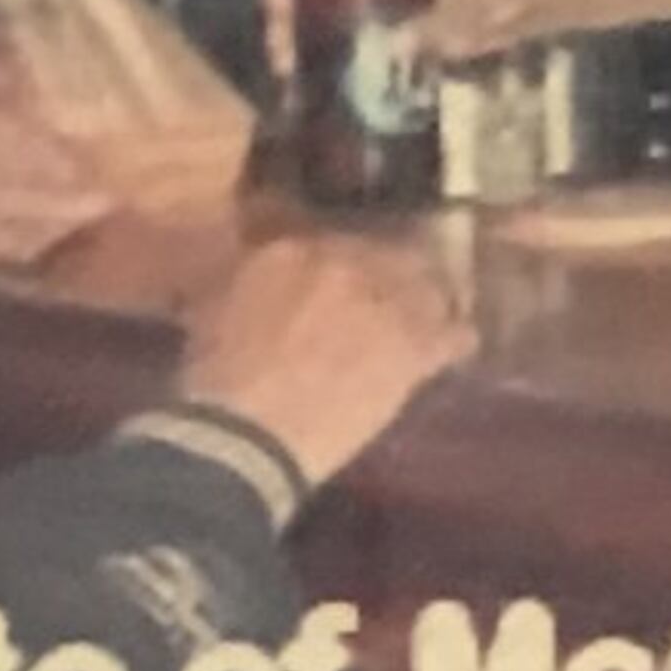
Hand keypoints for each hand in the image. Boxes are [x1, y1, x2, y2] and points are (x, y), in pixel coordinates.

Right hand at [179, 228, 474, 492]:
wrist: (248, 433)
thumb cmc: (216, 376)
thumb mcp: (213, 306)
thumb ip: (247, 275)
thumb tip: (260, 267)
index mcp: (294, 248)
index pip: (332, 238)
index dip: (343, 259)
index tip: (343, 275)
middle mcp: (349, 264)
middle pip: (388, 255)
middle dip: (392, 272)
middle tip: (388, 295)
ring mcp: (387, 305)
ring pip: (427, 289)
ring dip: (428, 301)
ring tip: (428, 316)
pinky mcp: (414, 350)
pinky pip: (453, 336)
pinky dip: (455, 339)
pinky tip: (457, 345)